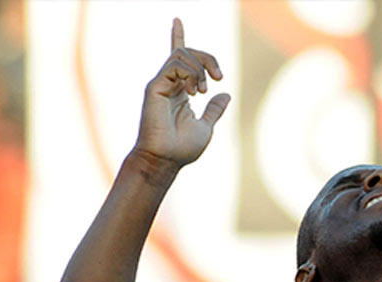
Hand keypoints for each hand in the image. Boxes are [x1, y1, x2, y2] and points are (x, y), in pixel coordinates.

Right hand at [134, 18, 230, 166]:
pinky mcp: (155, 87)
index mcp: (179, 91)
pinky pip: (175, 65)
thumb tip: (226, 95)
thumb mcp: (206, 126)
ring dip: (200, 68)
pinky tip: (194, 92)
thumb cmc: (182, 148)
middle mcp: (168, 84)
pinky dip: (190, 74)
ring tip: (204, 90)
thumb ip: (214, 110)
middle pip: (187, 52)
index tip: (177, 20)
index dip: (178, 37)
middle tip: (220, 77)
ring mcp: (160, 84)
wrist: (166, 160)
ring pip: (182, 55)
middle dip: (208, 58)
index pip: (178, 58)